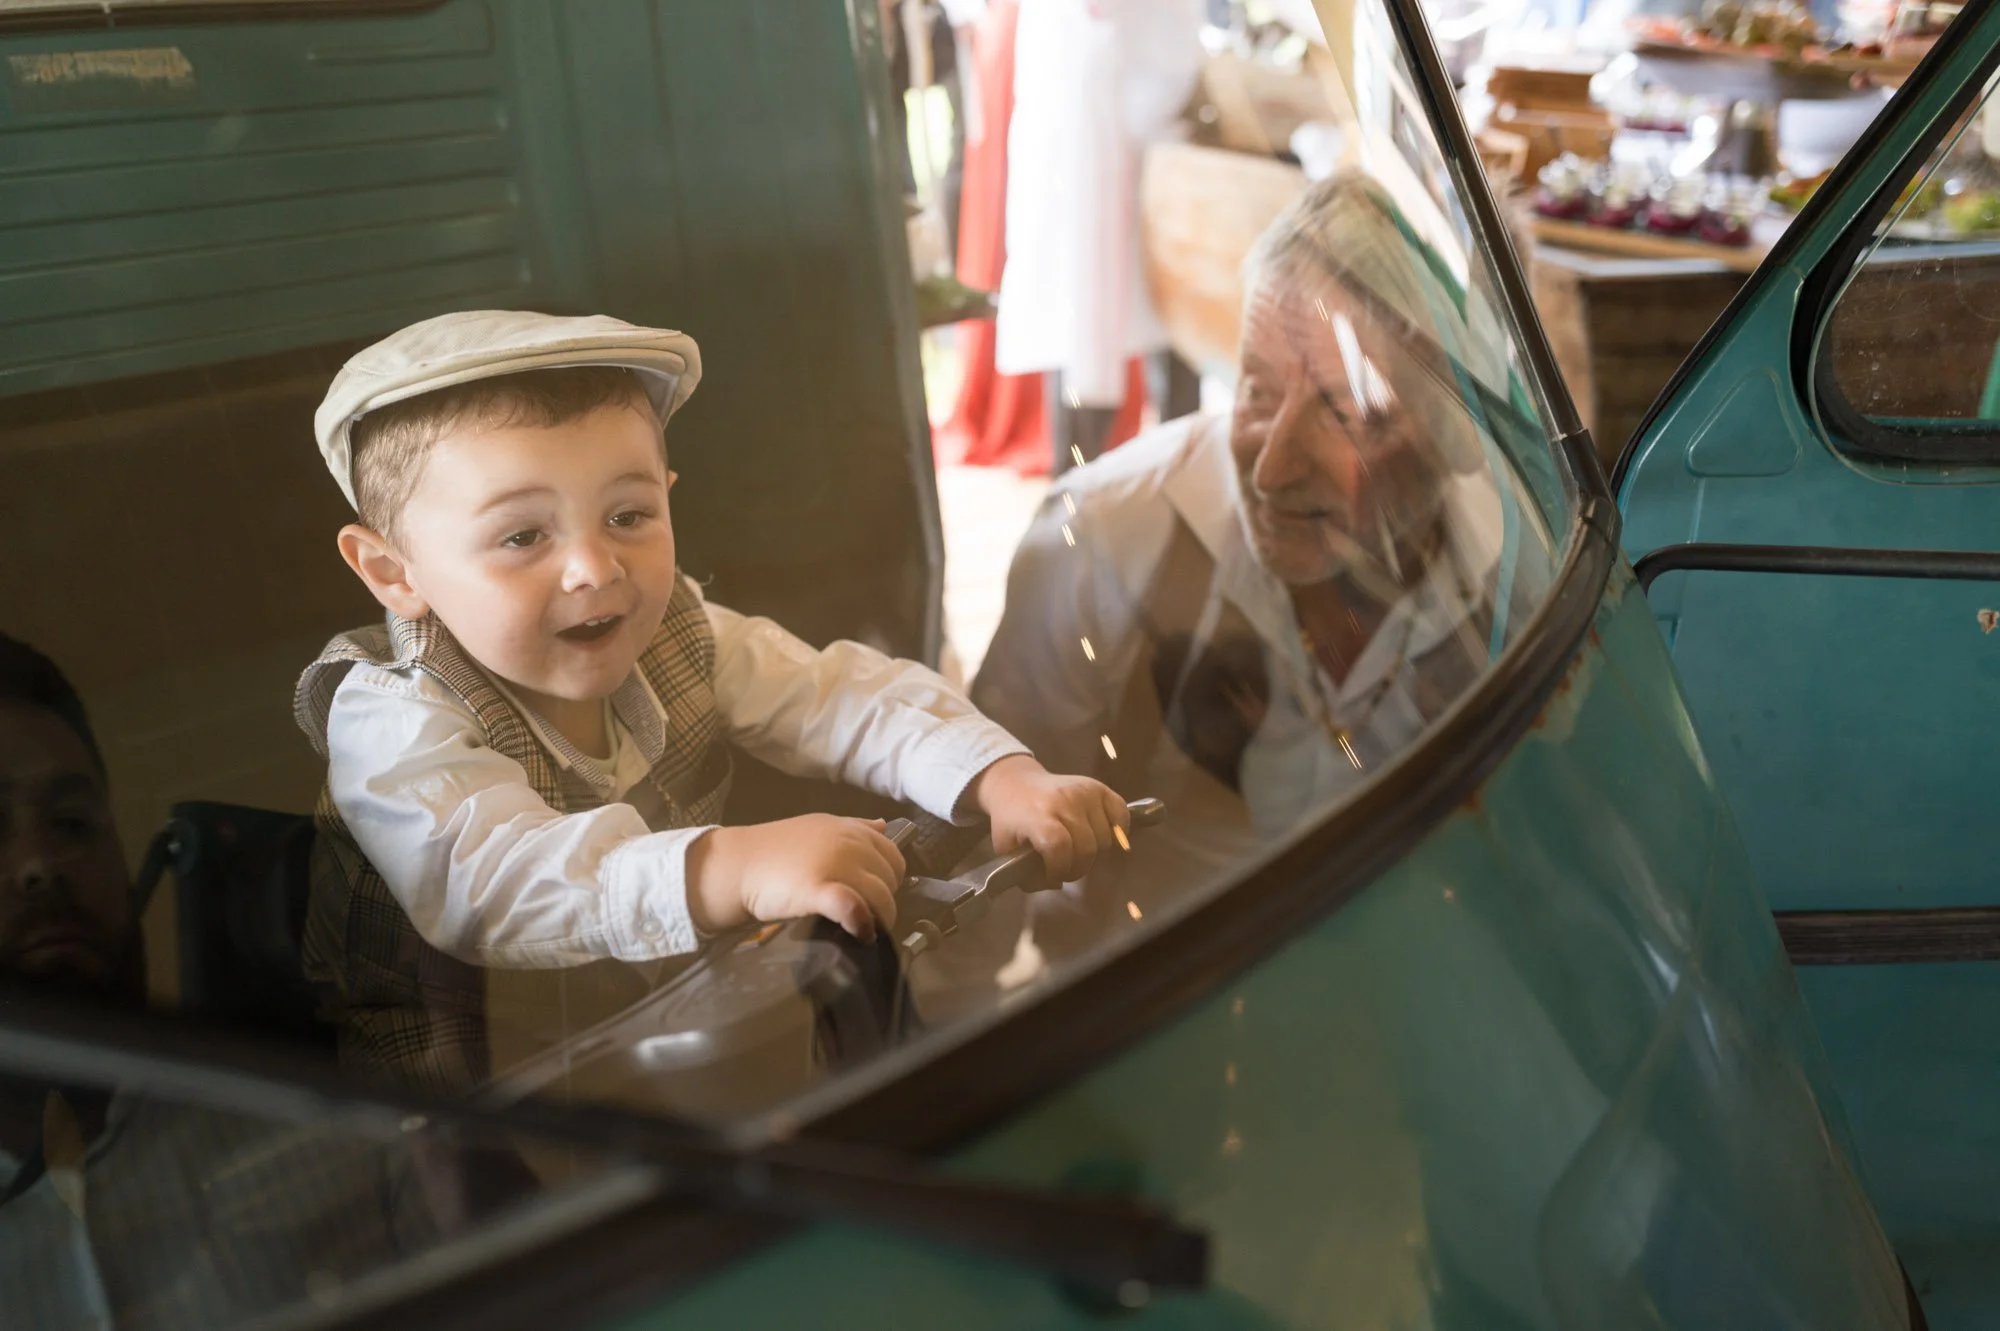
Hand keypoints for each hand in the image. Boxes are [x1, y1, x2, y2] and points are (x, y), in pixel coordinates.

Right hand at [685, 815, 904, 941]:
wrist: (738, 865)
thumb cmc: (777, 851)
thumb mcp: (820, 827)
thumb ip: (855, 827)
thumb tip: (883, 826)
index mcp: (851, 830)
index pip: (894, 858)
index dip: (888, 881)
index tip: (872, 896)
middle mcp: (849, 844)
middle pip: (889, 880)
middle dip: (882, 902)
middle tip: (863, 915)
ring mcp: (835, 866)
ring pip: (880, 896)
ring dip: (877, 919)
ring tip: (861, 931)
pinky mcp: (817, 890)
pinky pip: (853, 907)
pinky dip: (862, 922)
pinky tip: (859, 933)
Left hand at [966, 754, 1128, 883]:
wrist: (1017, 784)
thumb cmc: (1011, 820)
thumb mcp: (1006, 850)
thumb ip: (1028, 876)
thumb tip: (1057, 883)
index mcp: (1036, 816)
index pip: (1059, 847)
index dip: (1060, 869)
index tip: (1054, 876)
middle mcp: (1063, 800)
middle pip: (1086, 847)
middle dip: (1078, 867)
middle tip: (1067, 867)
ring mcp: (1084, 792)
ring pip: (1105, 838)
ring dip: (1094, 853)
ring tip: (1079, 850)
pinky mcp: (1099, 787)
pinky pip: (1121, 815)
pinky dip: (1116, 831)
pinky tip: (1099, 835)